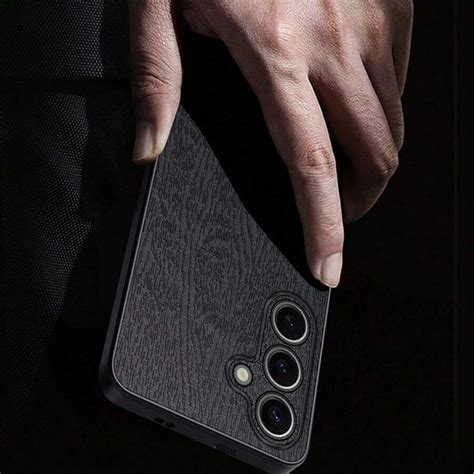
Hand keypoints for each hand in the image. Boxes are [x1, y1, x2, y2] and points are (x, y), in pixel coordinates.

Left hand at [128, 0, 413, 286]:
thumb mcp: (159, 2)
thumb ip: (157, 79)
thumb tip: (148, 148)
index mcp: (275, 53)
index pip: (310, 165)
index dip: (323, 225)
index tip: (327, 263)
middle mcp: (334, 40)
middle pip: (374, 152)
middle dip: (360, 199)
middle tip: (337, 214)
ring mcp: (370, 19)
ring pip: (393, 119)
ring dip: (373, 158)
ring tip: (345, 168)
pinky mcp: (390, 2)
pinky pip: (398, 76)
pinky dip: (382, 108)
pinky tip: (355, 107)